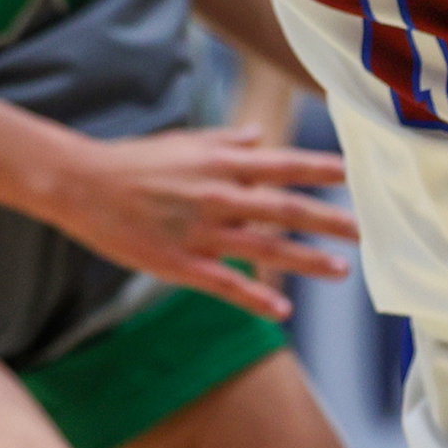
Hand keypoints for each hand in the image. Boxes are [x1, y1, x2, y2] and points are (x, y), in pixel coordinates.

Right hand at [31, 127, 353, 320]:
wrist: (81, 183)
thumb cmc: (133, 160)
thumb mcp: (183, 142)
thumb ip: (226, 141)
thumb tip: (259, 135)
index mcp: (221, 162)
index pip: (284, 164)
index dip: (321, 170)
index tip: (354, 175)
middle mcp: (219, 195)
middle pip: (287, 208)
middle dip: (330, 219)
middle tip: (366, 231)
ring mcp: (201, 231)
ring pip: (266, 248)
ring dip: (307, 260)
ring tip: (341, 271)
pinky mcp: (180, 263)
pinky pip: (226, 284)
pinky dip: (257, 298)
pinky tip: (283, 311)